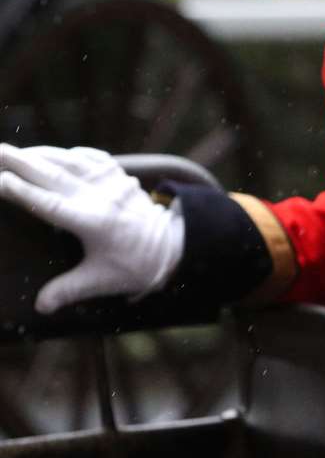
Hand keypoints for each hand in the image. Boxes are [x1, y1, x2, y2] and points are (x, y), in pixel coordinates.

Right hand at [0, 144, 184, 312]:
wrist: (175, 246)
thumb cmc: (136, 266)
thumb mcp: (102, 281)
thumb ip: (69, 291)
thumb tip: (42, 307)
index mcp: (94, 222)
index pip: (49, 205)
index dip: (22, 192)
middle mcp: (101, 197)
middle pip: (53, 175)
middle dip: (20, 161)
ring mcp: (111, 182)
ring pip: (68, 160)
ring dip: (38, 153)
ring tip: (11, 150)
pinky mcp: (119, 174)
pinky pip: (89, 157)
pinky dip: (68, 153)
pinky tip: (51, 153)